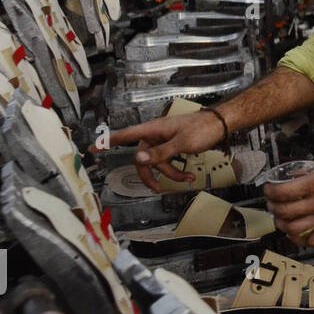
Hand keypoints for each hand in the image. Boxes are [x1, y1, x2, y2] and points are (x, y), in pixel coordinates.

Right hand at [99, 111, 224, 193]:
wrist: (221, 124)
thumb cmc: (202, 129)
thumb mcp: (182, 143)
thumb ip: (160, 153)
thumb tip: (139, 159)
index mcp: (154, 129)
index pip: (126, 135)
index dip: (108, 142)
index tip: (92, 148)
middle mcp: (156, 135)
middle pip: (143, 158)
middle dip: (151, 175)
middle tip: (156, 189)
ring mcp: (165, 141)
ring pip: (158, 163)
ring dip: (171, 174)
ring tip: (188, 179)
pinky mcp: (174, 146)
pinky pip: (169, 161)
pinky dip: (177, 170)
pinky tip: (189, 176)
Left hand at [263, 154, 313, 246]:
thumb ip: (307, 168)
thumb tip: (293, 174)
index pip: (283, 192)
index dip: (270, 191)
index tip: (268, 189)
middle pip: (285, 211)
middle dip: (273, 207)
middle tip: (271, 203)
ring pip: (294, 228)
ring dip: (282, 224)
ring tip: (280, 218)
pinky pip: (313, 239)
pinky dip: (300, 240)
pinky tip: (294, 235)